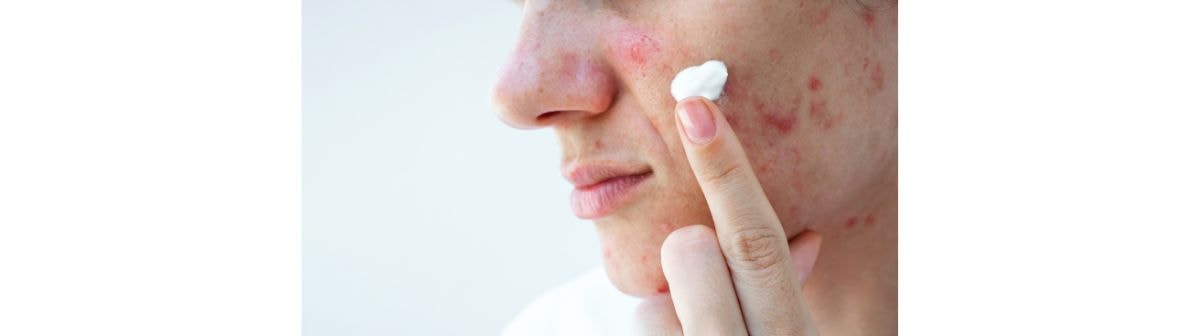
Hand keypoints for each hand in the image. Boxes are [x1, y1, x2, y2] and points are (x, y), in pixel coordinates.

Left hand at [635, 97, 823, 334]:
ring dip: (670, 310)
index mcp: (791, 334)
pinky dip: (660, 334)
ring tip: (698, 334)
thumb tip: (807, 237)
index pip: (757, 241)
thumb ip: (787, 290)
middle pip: (690, 254)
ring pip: (649, 305)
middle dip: (687, 247)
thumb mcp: (793, 335)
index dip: (725, 172)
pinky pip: (640, 329)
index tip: (694, 111)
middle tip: (701, 268)